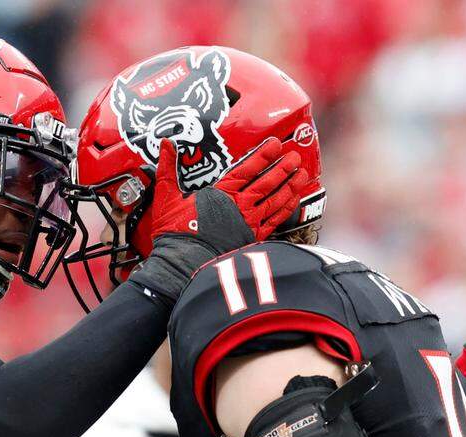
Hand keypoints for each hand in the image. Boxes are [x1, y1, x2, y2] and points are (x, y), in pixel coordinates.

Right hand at [128, 138, 306, 303]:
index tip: (275, 144)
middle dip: (282, 168)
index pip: (247, 169)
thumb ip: (167, 169)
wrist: (181, 265)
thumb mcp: (166, 197)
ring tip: (301, 173)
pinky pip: (274, 221)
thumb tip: (164, 143)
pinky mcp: (251, 239)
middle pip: (267, 182)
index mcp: (220, 193)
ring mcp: (247, 223)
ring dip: (289, 186)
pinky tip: (293, 199)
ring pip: (274, 200)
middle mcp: (238, 206)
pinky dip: (286, 209)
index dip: (262, 155)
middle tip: (294, 156)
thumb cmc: (173, 233)